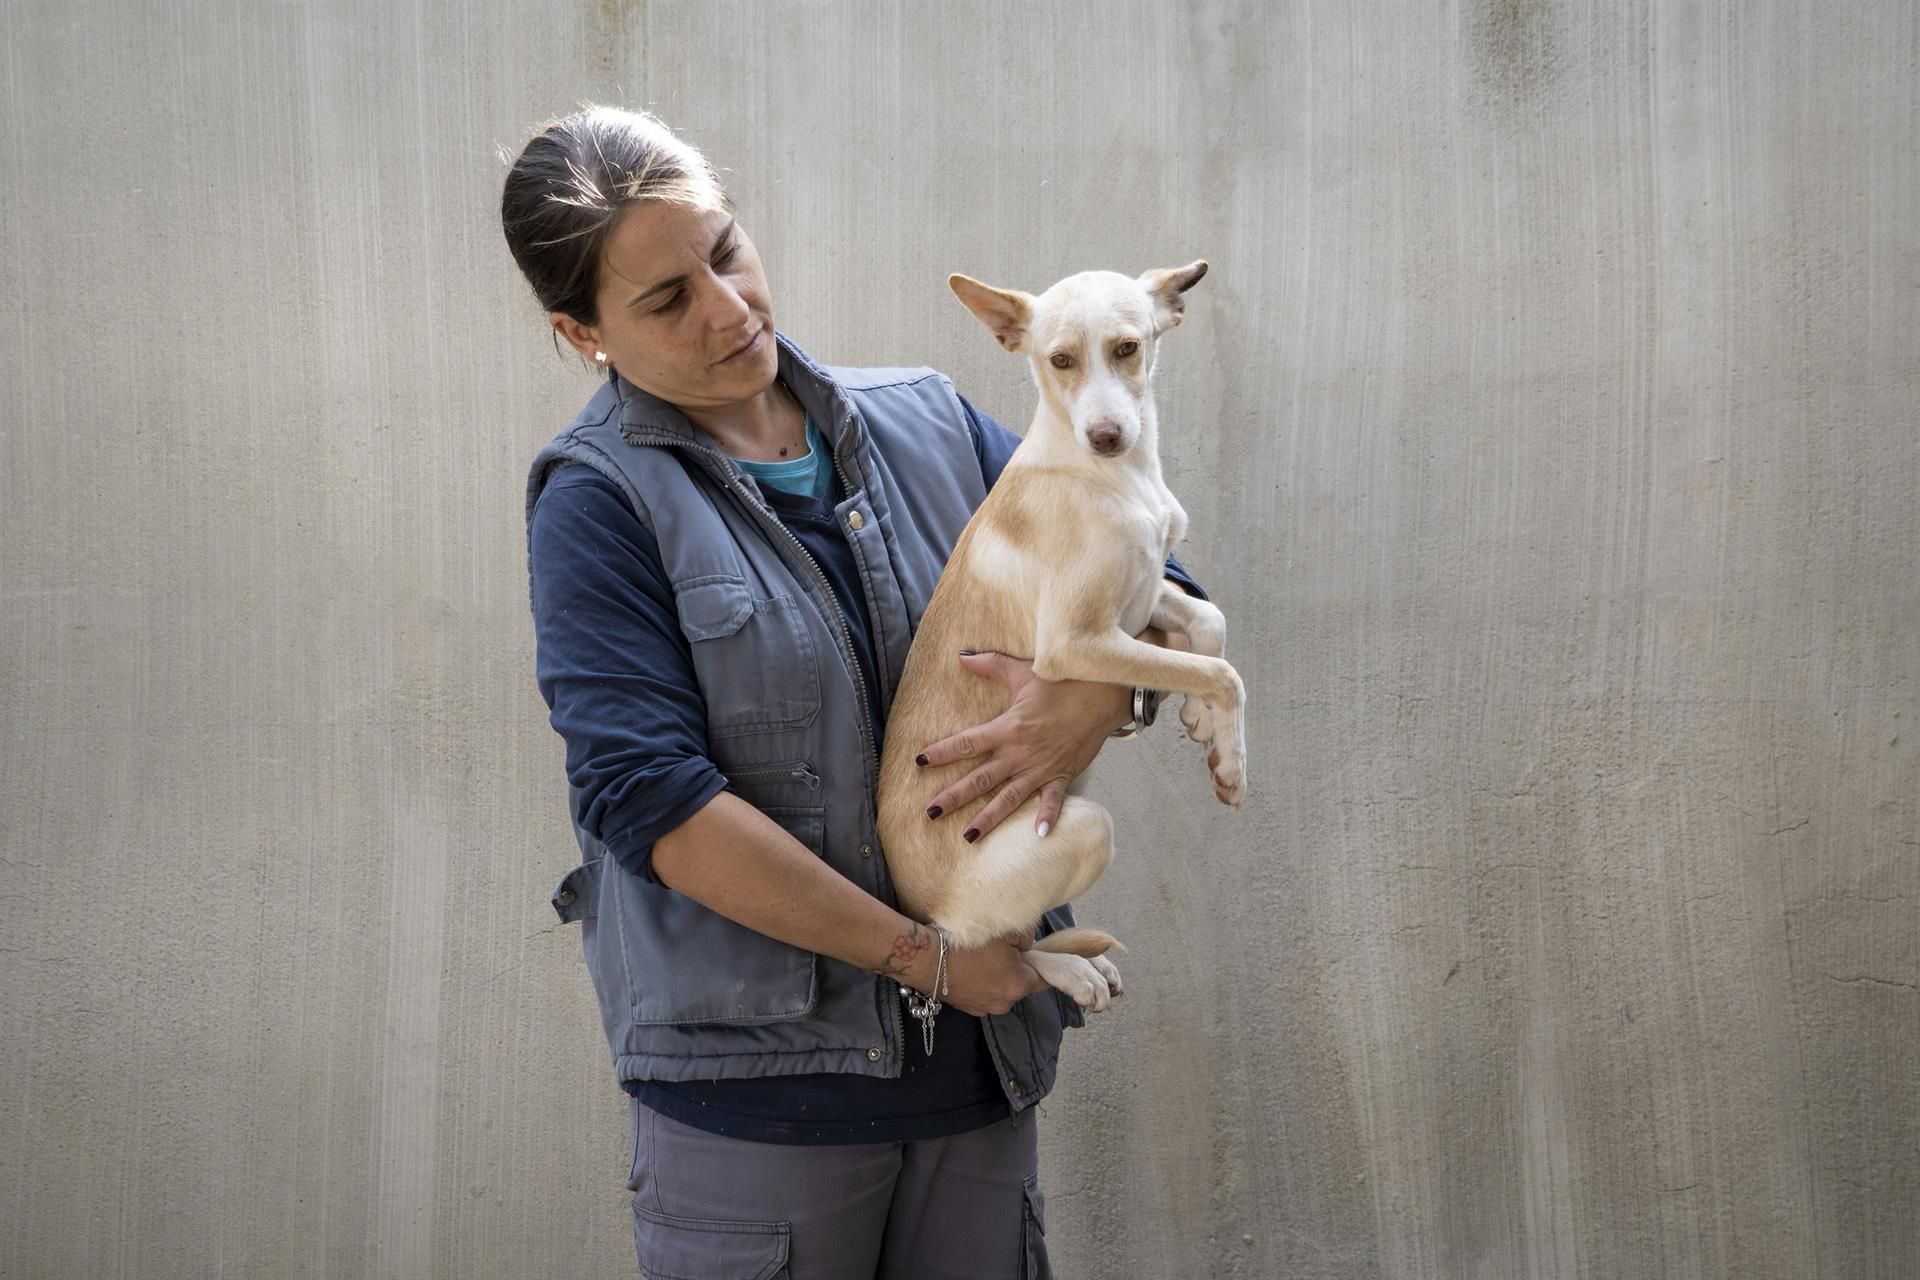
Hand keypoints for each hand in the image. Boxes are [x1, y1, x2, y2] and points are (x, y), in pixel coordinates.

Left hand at [916, 651, 1129, 842]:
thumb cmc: (1062, 683)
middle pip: (980, 779)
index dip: (942, 752)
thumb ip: (990, 665)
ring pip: (1008, 798)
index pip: (967, 742)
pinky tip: (1037, 836)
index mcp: (1007, 728)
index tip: (919, 761)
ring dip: (987, 818)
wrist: (1102, 694)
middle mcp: (1019, 753)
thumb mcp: (1023, 672)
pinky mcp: (1061, 775)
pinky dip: (1046, 817)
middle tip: (930, 812)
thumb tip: (961, 656)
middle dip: (954, 796)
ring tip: (967, 837)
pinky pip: (1052, 800)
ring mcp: (1040, 768)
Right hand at [939, 933, 1049, 1016]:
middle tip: (1003, 950)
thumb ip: (1027, 938)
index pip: (1045, 979)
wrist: (927, 959)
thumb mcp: (1005, 931)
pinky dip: (980, 984)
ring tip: (981, 959)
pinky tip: (968, 968)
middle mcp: (1005, 1003)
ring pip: (1000, 990)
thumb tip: (1027, 946)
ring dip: (997, 978)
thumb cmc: (968, 943)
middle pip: (1020, 985)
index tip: (1036, 953)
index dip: (1043, 964)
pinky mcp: (966, 1008)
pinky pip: (982, 994)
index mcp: (1019, 985)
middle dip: (1016, 969)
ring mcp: (984, 1008)